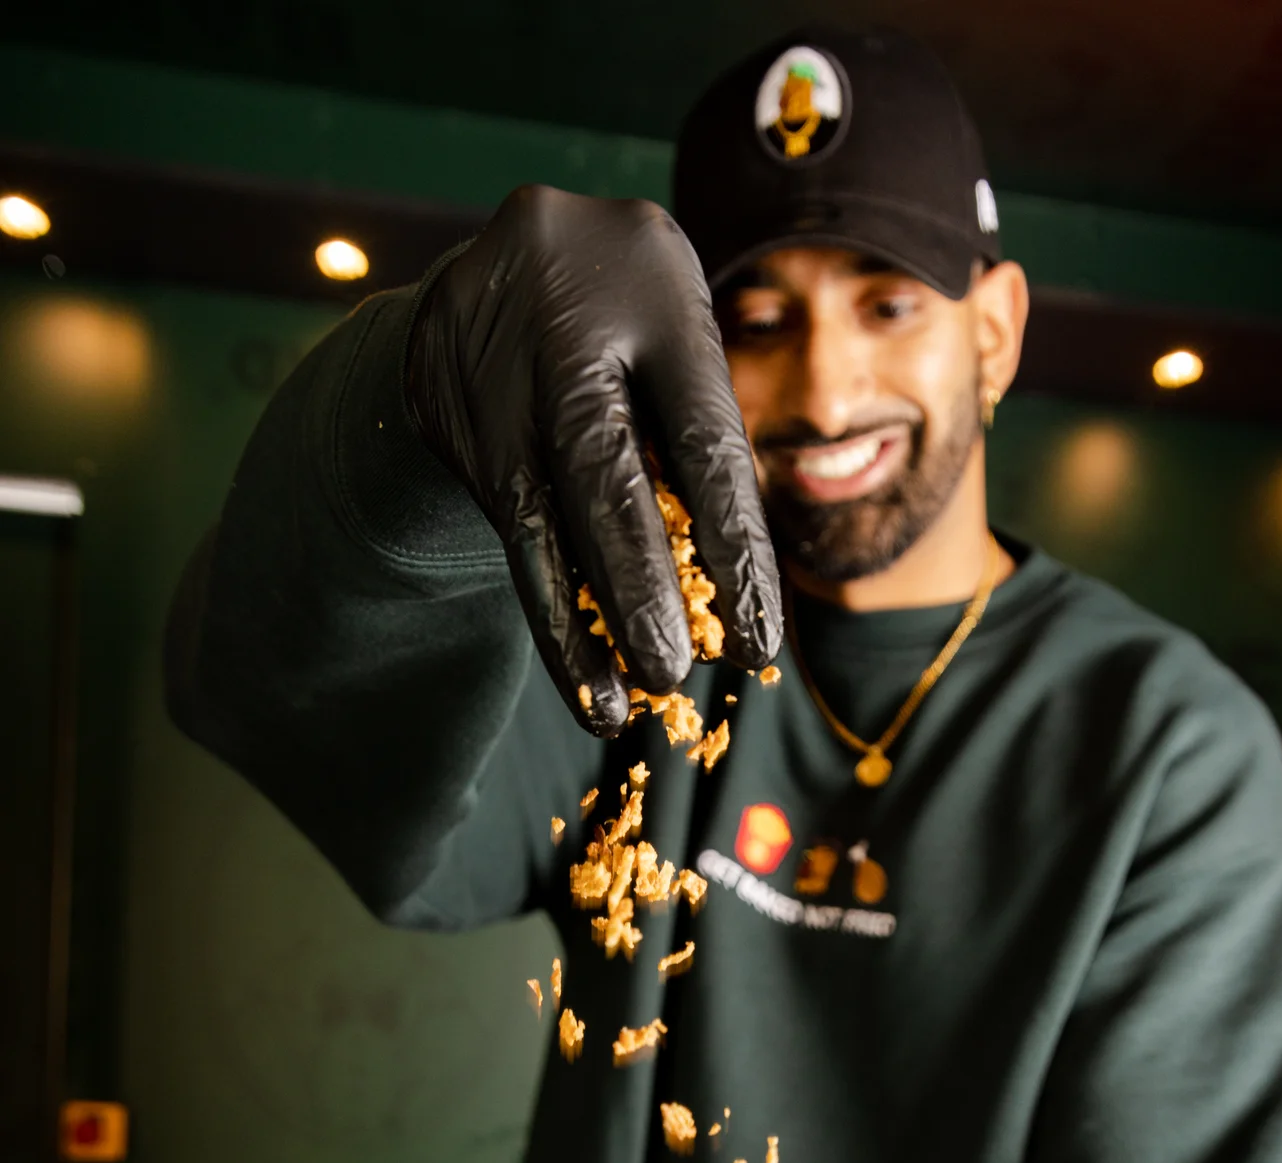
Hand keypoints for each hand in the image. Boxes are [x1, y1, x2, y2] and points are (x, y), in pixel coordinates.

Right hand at [407, 186, 781, 734]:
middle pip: (605, 475)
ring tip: (621, 708)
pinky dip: (550, 614)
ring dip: (584, 624)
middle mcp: (566, 313)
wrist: (511, 259)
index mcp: (658, 288)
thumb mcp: (679, 345)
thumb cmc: (639, 326)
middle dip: (642, 589)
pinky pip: (506, 526)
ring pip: (541, 513)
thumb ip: (696, 443)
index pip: (704, 440)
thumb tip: (726, 593)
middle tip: (675, 674)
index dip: (735, 551)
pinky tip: (581, 683)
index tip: (761, 640)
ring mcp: (492, 355)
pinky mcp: (444, 401)